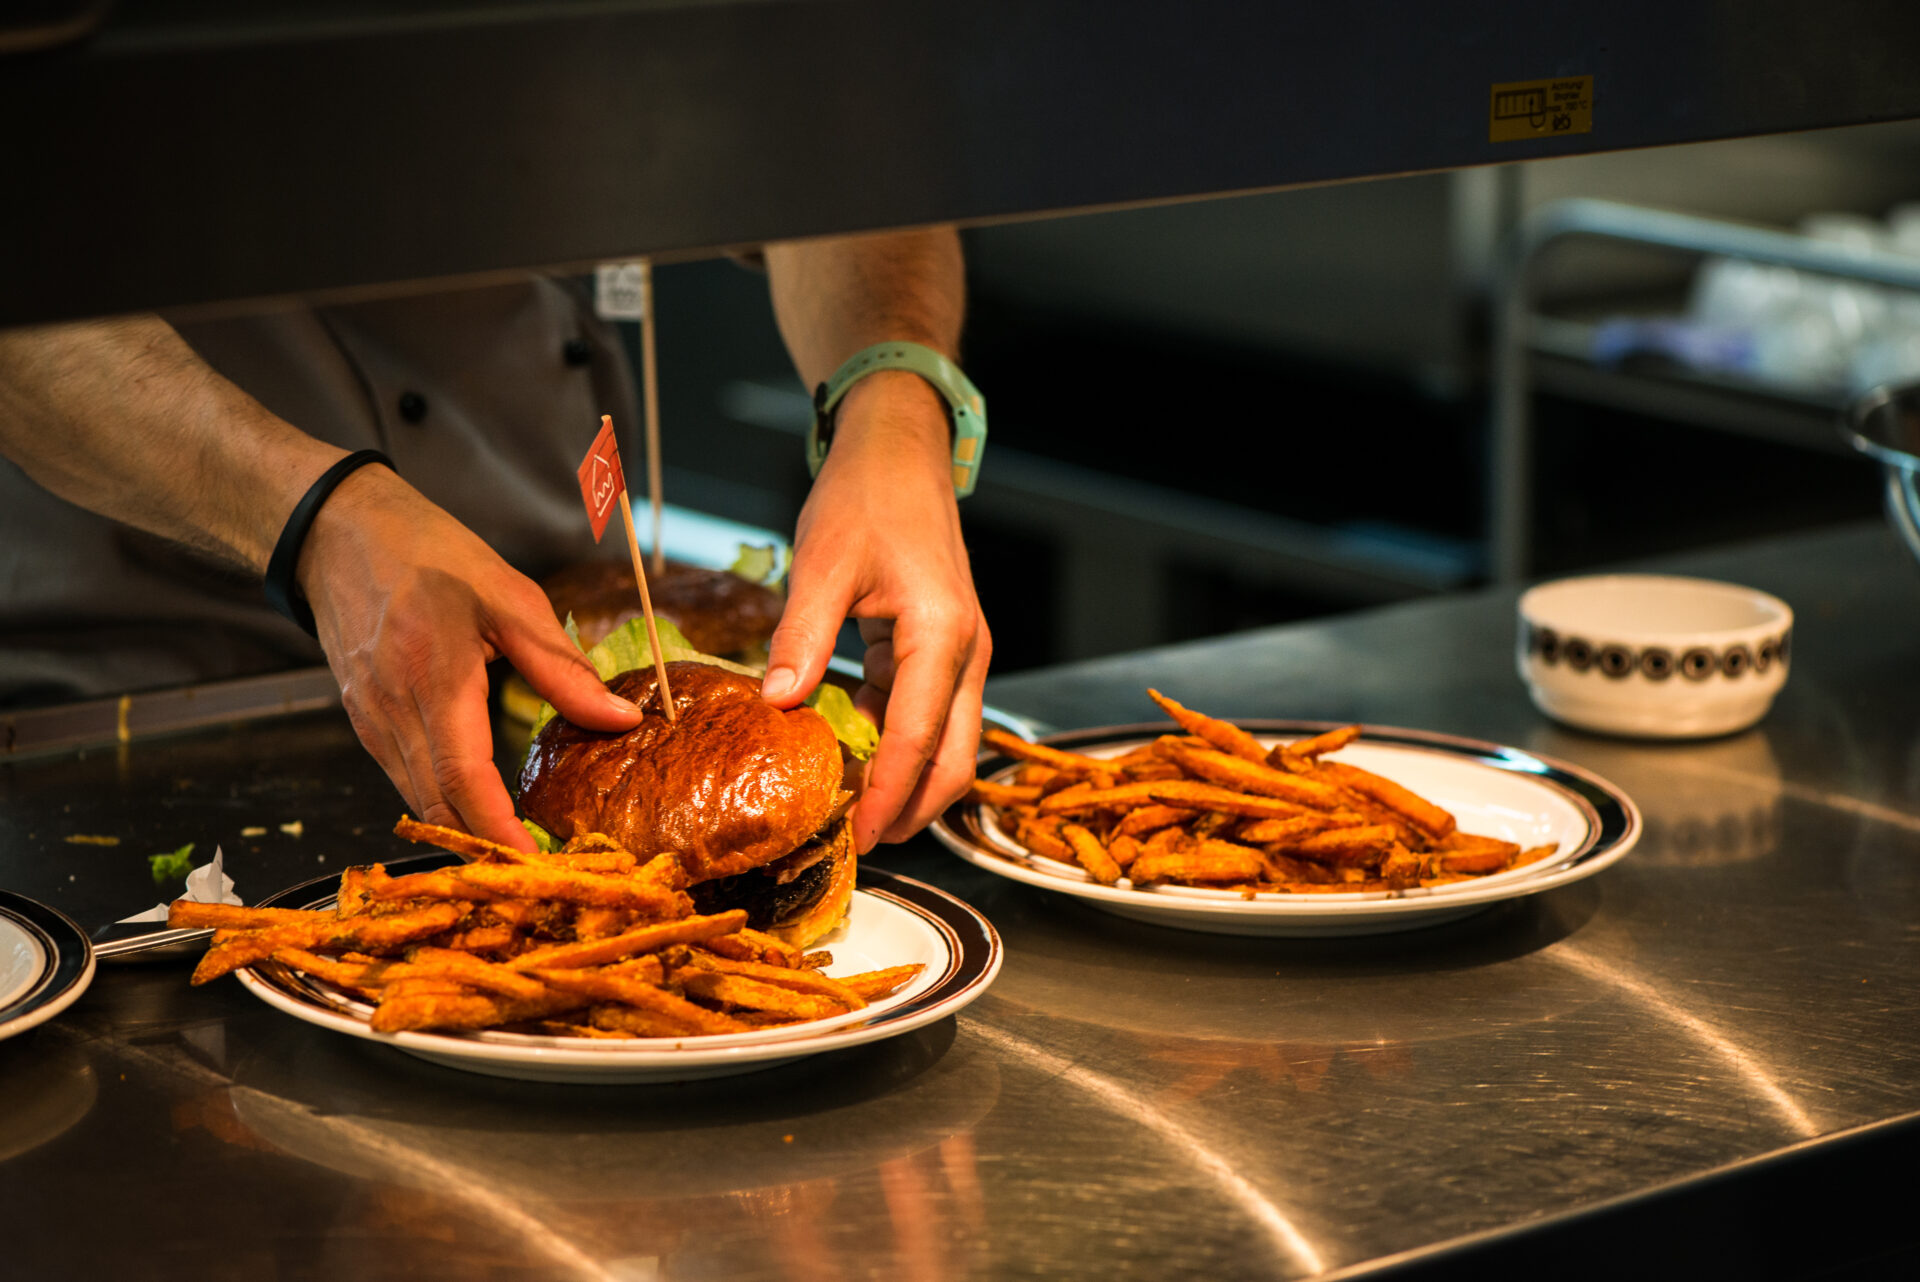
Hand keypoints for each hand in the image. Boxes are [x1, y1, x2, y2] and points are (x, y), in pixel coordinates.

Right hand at [297, 464, 641, 848]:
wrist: (340, 534)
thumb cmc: (429, 555)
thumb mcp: (508, 597)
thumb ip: (562, 666)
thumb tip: (620, 719)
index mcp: (434, 680)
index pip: (464, 780)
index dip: (500, 832)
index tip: (538, 867)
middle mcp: (393, 713)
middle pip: (439, 808)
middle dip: (488, 851)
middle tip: (544, 877)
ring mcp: (371, 722)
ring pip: (419, 802)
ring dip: (466, 834)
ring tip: (523, 856)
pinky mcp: (365, 723)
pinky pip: (406, 780)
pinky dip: (445, 806)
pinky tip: (484, 811)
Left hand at [760, 371, 991, 850]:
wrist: (900, 450)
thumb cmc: (867, 496)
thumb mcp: (823, 562)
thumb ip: (801, 636)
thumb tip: (776, 705)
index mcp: (942, 634)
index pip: (917, 738)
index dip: (888, 796)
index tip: (858, 837)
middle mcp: (966, 652)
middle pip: (953, 760)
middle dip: (913, 811)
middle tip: (858, 846)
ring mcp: (960, 654)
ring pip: (946, 744)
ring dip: (907, 784)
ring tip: (850, 816)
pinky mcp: (940, 651)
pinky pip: (925, 715)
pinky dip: (896, 747)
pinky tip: (850, 762)